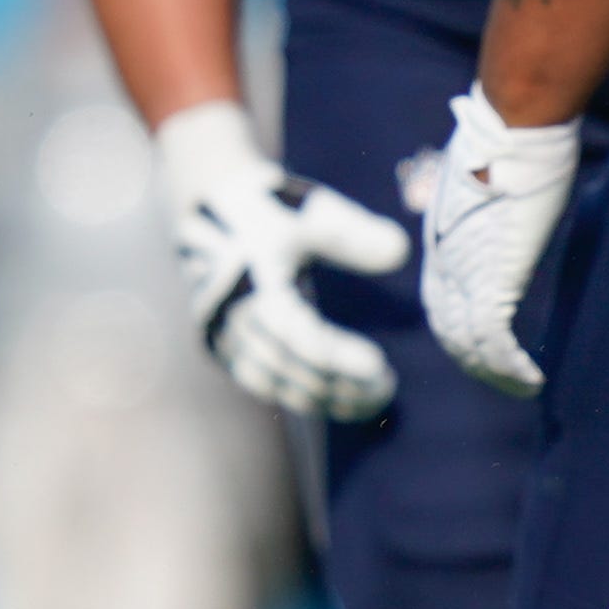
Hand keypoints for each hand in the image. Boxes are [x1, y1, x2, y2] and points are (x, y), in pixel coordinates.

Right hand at [152, 101, 408, 419]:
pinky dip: (303, 396)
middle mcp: (232, 317)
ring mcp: (225, 337)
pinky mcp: (227, 348)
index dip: (335, 354)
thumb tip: (400, 251)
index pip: (295, 333)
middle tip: (386, 387)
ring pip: (274, 383)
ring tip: (375, 399)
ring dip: (323, 398)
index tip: (377, 365)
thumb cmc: (270, 208)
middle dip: (338, 383)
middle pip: (287, 366)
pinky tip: (345, 401)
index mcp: (251, 282)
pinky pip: (265, 384)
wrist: (208, 210)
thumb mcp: (311, 210)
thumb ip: (352, 232)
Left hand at [420, 87, 580, 396]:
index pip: (441, 302)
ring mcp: (465, 272)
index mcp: (442, 241)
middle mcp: (446, 262)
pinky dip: (510, 366)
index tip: (481, 350)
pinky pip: (493, 339)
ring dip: (495, 373)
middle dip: (474, 362)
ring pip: (469, 343)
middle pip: (450, 329)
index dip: (458, 331)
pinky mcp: (492, 278)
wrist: (510, 131)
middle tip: (503, 381)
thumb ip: (490, 196)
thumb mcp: (487, 174)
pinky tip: (531, 379)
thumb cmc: (509, 138)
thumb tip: (512, 184)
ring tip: (522, 388)